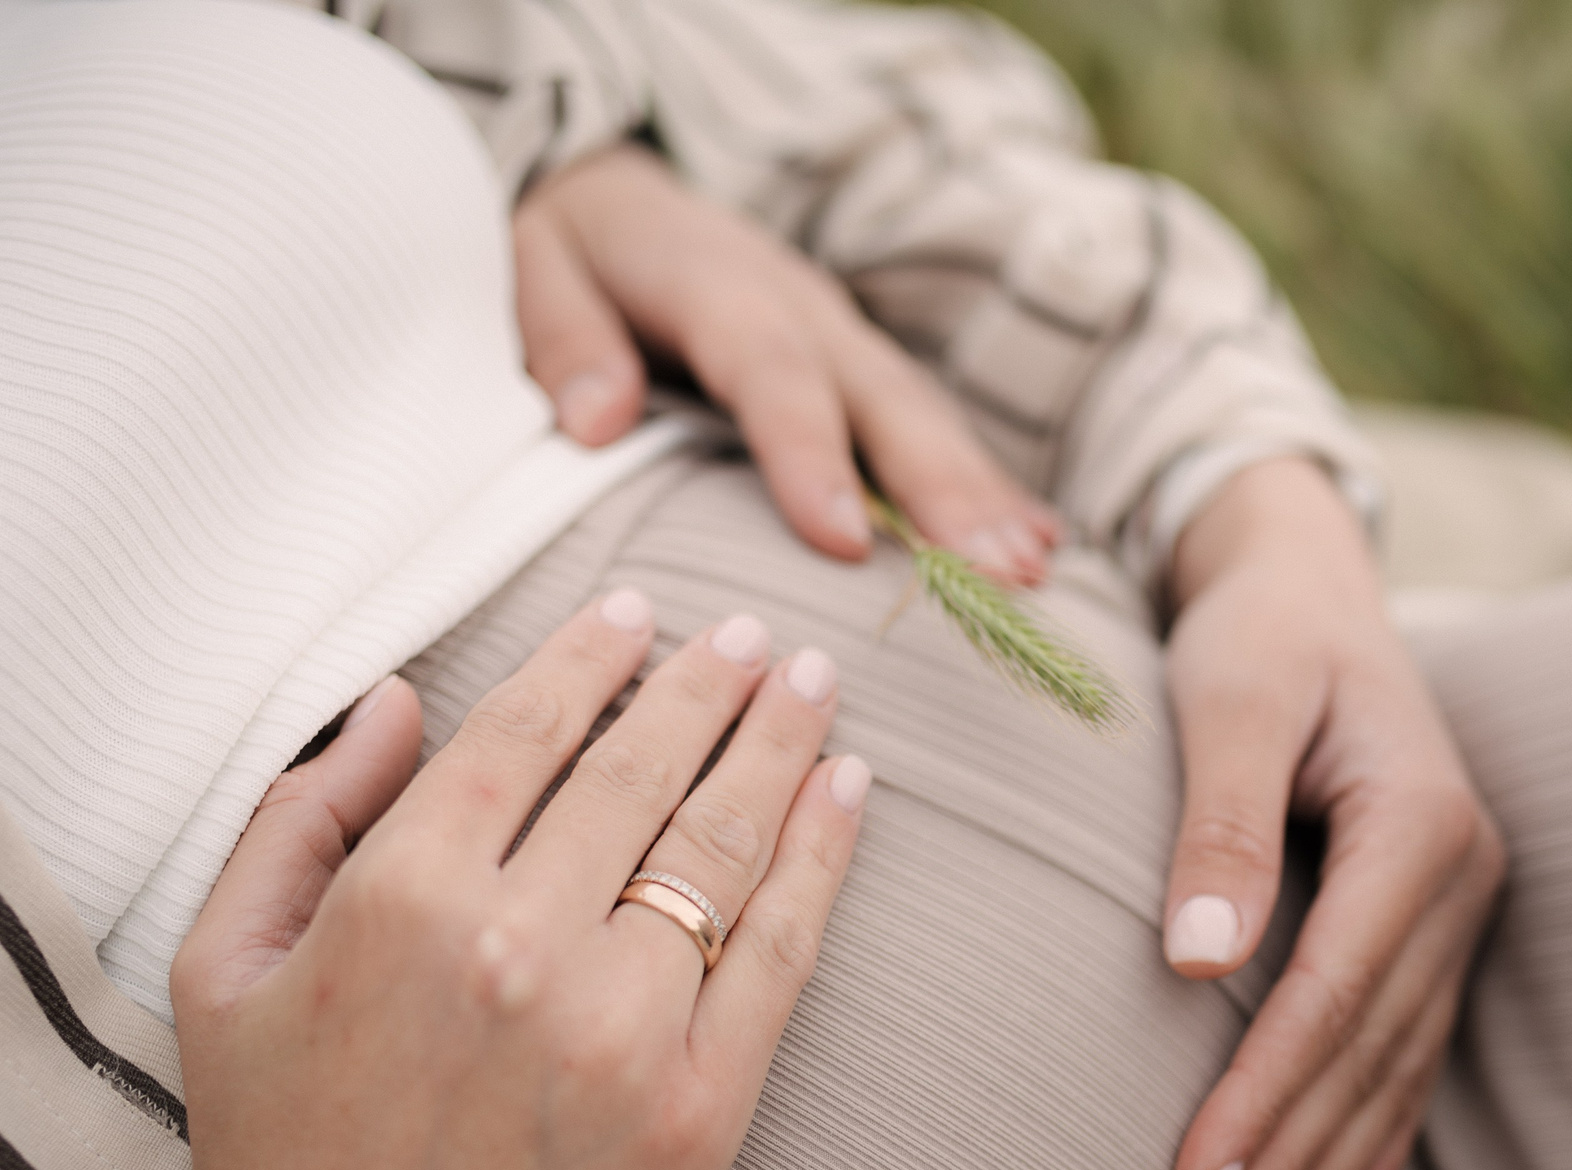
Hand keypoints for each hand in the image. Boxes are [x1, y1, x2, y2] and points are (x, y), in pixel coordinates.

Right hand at [0, 593, 867, 1169]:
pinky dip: (823, 860)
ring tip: (811, 688)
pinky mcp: (702, 1113)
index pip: (528, 733)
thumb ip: (303, 815)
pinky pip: (782, 953)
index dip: (595, 658)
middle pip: (644, 773)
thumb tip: (392, 697)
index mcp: (403, 897)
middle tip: (751, 634)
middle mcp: (524, 948)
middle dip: (708, 685)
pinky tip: (846, 796)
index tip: (642, 613)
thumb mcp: (224, 968)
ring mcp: (625, 1033)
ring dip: (781, 748)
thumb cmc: (276, 1163)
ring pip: (725, 848)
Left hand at [514, 142, 1059, 582]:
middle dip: (946, 489)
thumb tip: (596, 421)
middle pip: (882, 400)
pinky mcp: (862, 366)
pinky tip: (1043, 546)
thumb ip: (560, 336)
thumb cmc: (568, 249)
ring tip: (1035, 573)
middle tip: (1000, 573)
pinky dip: (988, 485)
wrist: (612, 193)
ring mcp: (844, 336)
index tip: (842, 542)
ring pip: (923, 417)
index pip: (771, 372)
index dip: (811, 454)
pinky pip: (931, 427)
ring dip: (983, 497)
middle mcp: (801, 307)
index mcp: (717, 283)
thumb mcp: (529, 264)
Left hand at [1161, 459, 1505, 1169]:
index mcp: (1420, 824)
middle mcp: (1461, 876)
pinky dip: (1377, 1138)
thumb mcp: (1227, 698)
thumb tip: (1197, 961)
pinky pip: (1409, 1049)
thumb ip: (1217, 822)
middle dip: (1292, 1166)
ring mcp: (1459, 906)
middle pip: (1366, 1052)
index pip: (1332, 994)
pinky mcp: (1432, 923)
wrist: (1310, 585)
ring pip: (1392, 1070)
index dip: (1263, 1098)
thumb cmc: (1257, 634)